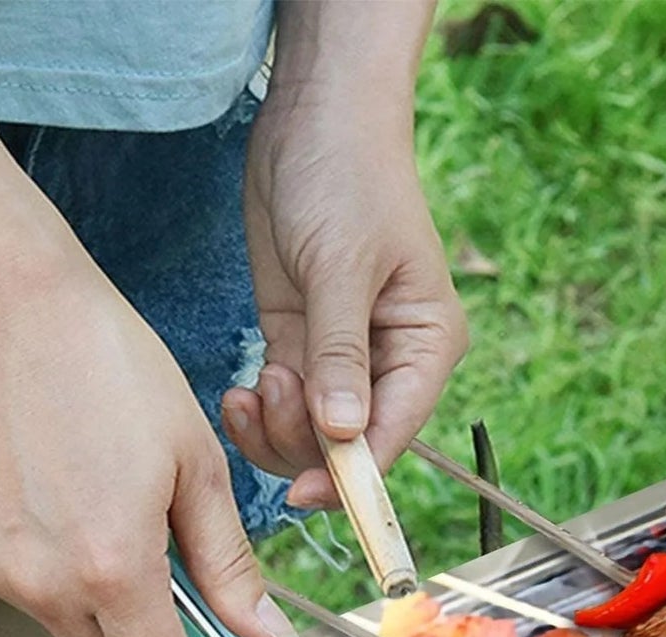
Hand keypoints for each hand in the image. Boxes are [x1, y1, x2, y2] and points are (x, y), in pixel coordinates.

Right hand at [0, 263, 295, 636]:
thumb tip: (265, 636)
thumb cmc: (111, 369)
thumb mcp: (197, 466)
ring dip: (105, 616)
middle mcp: (44, 585)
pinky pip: (24, 590)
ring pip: (67, 632)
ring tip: (122, 535)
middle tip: (192, 629)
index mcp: (115, 569)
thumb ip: (229, 565)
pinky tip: (67, 509)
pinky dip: (57, 576)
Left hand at [221, 86, 467, 507]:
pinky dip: (259, 413)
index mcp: (424, 348)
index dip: (352, 475)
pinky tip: (241, 390)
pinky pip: (282, 409)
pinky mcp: (300, 345)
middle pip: (349, 448)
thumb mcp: (341, 267)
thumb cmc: (346, 175)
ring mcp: (342, 360)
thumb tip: (343, 434)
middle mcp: (388, 364)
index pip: (393, 436)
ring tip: (253, 386)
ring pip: (310, 437)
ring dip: (275, 430)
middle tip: (270, 393)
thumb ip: (339, 355)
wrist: (312, 116)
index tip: (302, 492)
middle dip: (302, 443)